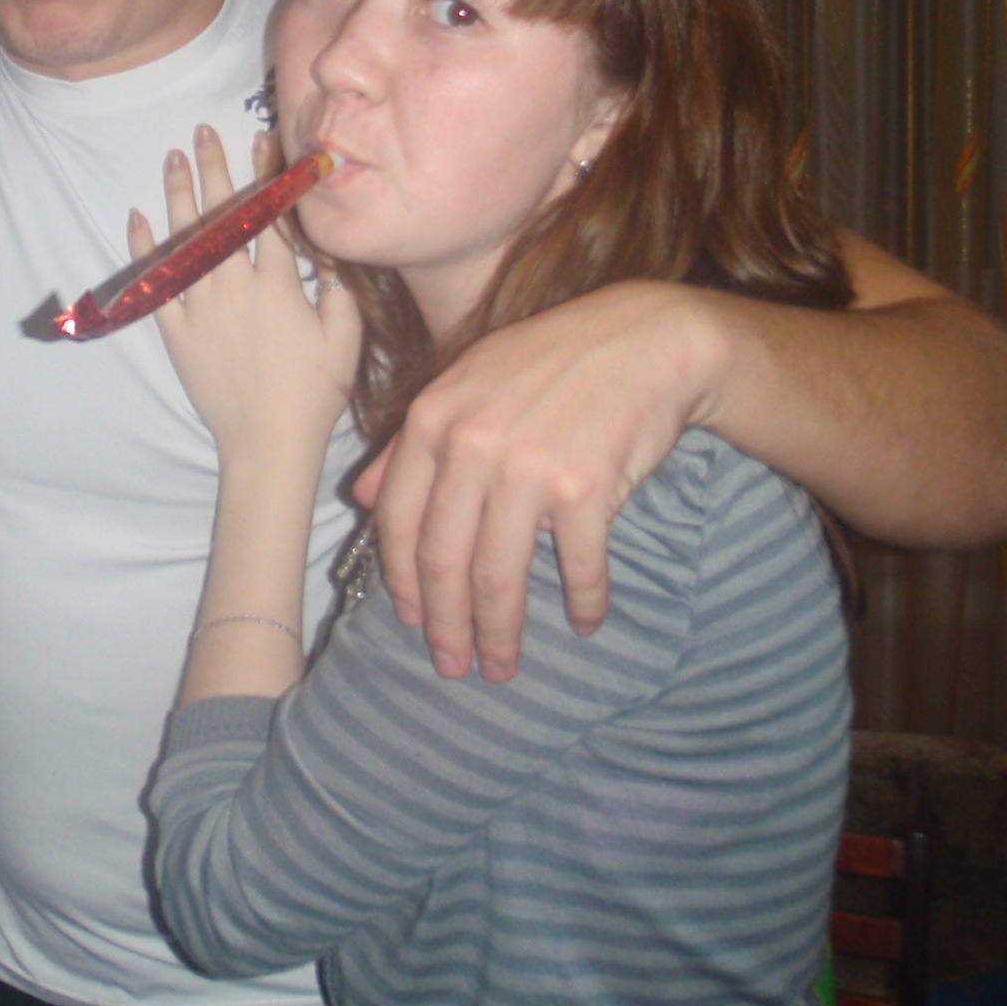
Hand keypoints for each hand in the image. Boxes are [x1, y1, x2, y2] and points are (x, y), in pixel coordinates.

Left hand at [143, 127, 359, 464]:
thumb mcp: (346, 340)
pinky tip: (136, 217)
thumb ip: (341, 292)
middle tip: (202, 132)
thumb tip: (333, 255)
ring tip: (171, 158)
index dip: (267, 175)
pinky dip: (144, 250)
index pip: (271, 216)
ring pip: (186, 241)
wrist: (268, 442)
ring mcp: (202, 309)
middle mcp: (236, 288)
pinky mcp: (177, 333)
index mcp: (280, 286)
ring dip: (177, 196)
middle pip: (223, 216)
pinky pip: (155, 284)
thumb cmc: (314, 394)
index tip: (261, 139)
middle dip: (214, 168)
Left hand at [360, 279, 715, 681]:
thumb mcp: (468, 383)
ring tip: (504, 665)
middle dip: (446, 625)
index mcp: (434, 418)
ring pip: (499, 576)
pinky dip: (583, 603)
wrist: (646, 340)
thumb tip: (360, 497)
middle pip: (443, 559)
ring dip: (501, 633)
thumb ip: (410, 442)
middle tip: (453, 665)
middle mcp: (472, 444)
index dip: (403, 581)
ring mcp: (527, 467)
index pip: (398, 520)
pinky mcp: (586, 488)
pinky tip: (586, 622)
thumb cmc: (554, 362)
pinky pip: (578, 567)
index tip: (413, 621)